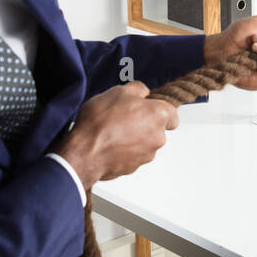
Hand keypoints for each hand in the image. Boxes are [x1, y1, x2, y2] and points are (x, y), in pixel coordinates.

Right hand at [52, 81, 178, 190]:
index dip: (159, 109)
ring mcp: (146, 155)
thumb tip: (143, 93)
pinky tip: (109, 143)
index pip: (172, 114)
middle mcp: (158, 137)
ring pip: (144, 142)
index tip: (148, 107)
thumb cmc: (101, 122)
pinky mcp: (133, 167)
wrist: (84, 152)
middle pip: (157, 128)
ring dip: (133, 137)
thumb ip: (138, 89)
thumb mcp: (118, 91)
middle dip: (143, 123)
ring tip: (112, 130)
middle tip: (123, 116)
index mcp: (158, 115)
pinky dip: (123, 150)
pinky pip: (132, 155)